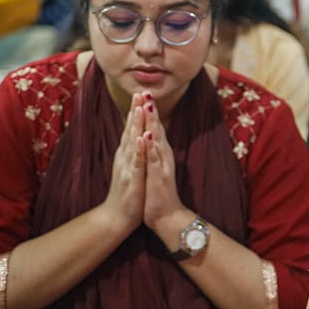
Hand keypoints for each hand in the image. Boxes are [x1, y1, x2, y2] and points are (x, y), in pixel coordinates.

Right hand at [101, 93, 146, 233]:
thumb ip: (132, 151)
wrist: (117, 216)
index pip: (132, 129)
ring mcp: (127, 167)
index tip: (141, 94)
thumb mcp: (131, 167)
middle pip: (130, 130)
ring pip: (132, 142)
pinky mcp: (132, 178)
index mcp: (127, 154)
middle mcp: (125, 157)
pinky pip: (136, 162)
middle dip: (136, 111)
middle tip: (140, 92)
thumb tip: (134, 136)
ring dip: (136, 125)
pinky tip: (140, 138)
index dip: (137, 111)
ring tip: (139, 107)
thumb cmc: (127, 191)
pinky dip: (138, 149)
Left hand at [140, 96, 184, 231]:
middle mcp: (163, 155)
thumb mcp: (153, 167)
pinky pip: (155, 160)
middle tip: (146, 92)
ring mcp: (162, 165)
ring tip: (148, 107)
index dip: (148, 111)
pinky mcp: (159, 177)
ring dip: (152, 124)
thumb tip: (149, 136)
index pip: (153, 128)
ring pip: (157, 140)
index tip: (142, 94)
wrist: (166, 216)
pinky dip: (151, 148)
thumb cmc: (157, 192)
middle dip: (151, 111)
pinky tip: (148, 138)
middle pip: (157, 129)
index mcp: (159, 153)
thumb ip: (153, 151)